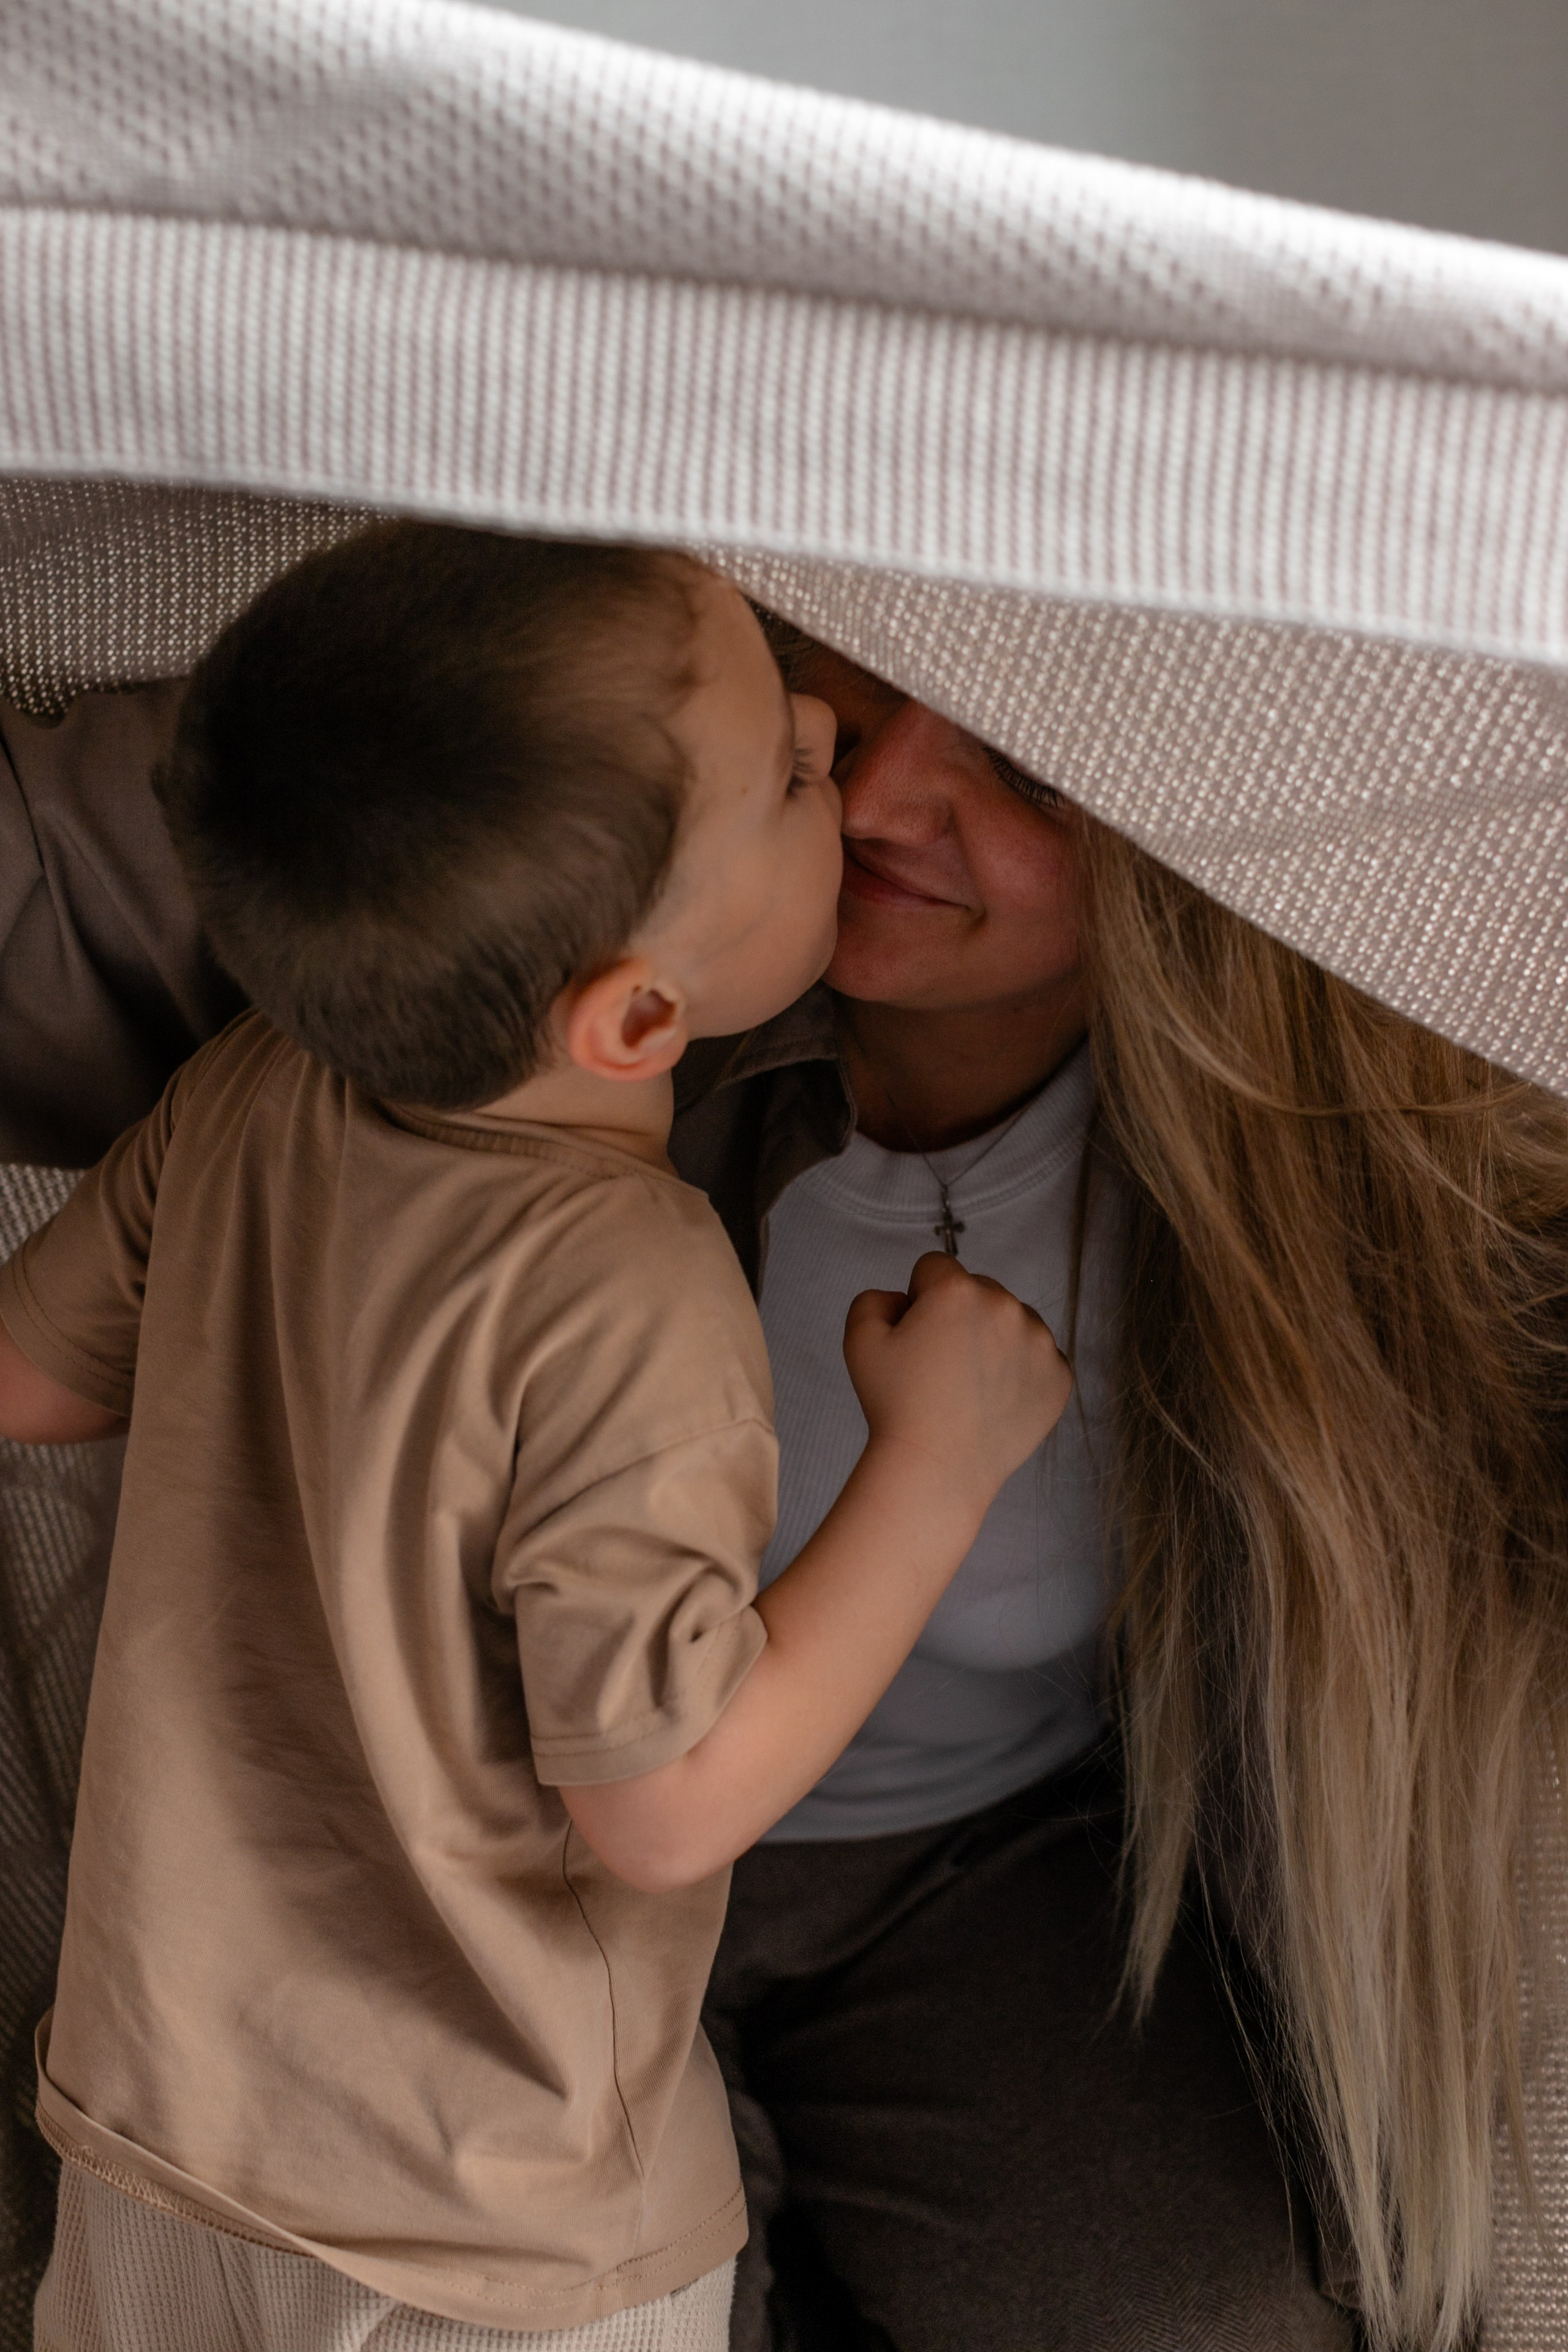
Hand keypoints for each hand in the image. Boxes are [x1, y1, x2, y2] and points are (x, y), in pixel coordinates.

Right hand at [842, 1251, 1072, 1521]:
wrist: (937, 1469)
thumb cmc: (895, 1405)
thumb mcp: (860, 1340)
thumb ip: (875, 1298)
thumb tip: (906, 1300)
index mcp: (957, 1291)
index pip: (935, 1268)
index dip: (918, 1299)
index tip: (916, 1337)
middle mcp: (1006, 1306)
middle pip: (979, 1290)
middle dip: (960, 1315)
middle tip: (941, 1366)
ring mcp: (1040, 1342)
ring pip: (1012, 1321)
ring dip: (994, 1340)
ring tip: (970, 1386)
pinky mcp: (1059, 1376)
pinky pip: (1038, 1357)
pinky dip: (1020, 1372)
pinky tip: (994, 1400)